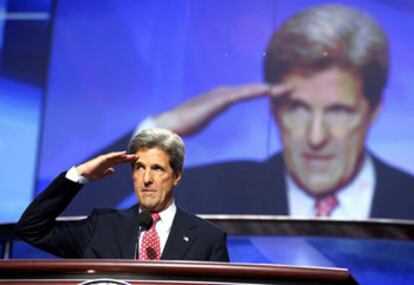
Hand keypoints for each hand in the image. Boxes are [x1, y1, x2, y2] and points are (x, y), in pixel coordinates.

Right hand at [75, 151, 136, 180]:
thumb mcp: (101, 175)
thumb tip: (113, 170)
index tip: (134, 160)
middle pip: (120, 158)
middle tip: (137, 156)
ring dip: (125, 155)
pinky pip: (111, 156)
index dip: (127, 160)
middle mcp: (108, 160)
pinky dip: (118, 154)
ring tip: (132, 155)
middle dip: (128, 157)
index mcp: (108, 164)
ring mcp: (105, 158)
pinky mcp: (102, 159)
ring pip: (117, 156)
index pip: (120, 161)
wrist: (83, 174)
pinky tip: (123, 153)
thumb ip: (107, 173)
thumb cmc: (91, 174)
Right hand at [153, 83, 291, 135]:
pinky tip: (267, 91)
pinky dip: (254, 92)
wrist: (168, 124)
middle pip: (250, 90)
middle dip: (271, 89)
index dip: (261, 93)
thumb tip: (203, 122)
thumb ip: (206, 118)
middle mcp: (221, 94)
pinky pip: (240, 95)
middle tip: (290, 89)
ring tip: (285, 89)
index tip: (278, 95)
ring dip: (267, 89)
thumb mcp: (200, 121)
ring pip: (248, 91)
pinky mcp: (217, 101)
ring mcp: (219, 96)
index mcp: (220, 99)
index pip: (245, 95)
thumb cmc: (183, 125)